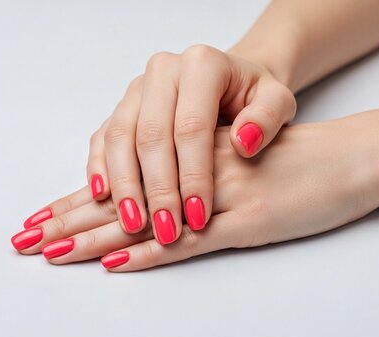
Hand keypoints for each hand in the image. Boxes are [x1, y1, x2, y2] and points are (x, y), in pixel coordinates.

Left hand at [12, 117, 378, 270]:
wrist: (350, 157)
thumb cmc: (300, 157)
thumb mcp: (246, 156)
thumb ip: (206, 173)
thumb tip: (168, 196)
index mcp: (197, 154)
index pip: (128, 177)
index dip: (83, 197)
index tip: (45, 215)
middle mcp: (201, 171)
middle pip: (125, 199)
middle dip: (71, 220)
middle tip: (27, 239)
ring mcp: (222, 198)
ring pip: (148, 219)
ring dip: (95, 237)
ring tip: (52, 252)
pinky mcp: (248, 223)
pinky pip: (191, 241)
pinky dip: (151, 253)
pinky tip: (117, 263)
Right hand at [86, 45, 295, 245]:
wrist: (231, 82)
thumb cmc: (254, 96)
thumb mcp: (278, 102)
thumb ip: (267, 118)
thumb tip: (242, 143)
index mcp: (202, 65)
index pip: (192, 127)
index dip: (194, 175)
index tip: (200, 216)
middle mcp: (163, 71)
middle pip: (151, 134)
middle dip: (158, 188)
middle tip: (166, 230)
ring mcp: (138, 89)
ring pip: (120, 137)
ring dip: (124, 185)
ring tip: (134, 223)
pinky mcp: (123, 107)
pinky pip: (103, 138)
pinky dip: (101, 168)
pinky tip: (103, 197)